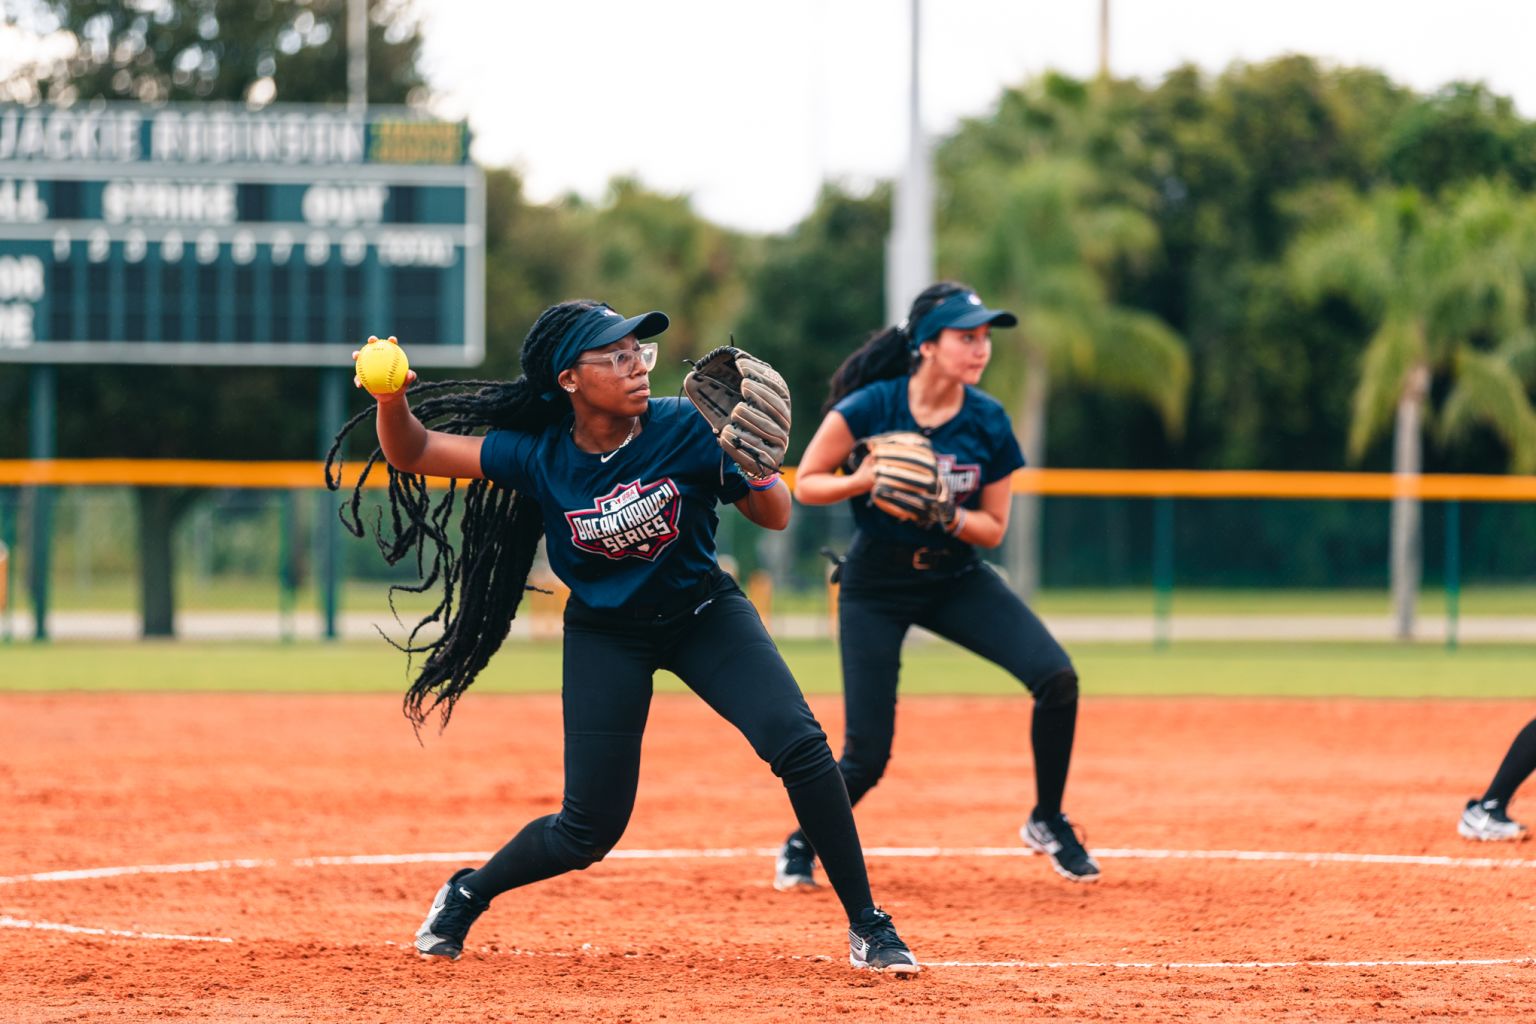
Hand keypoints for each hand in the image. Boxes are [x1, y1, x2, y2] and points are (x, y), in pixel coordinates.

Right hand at [352, 335, 416, 401]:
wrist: (391, 396)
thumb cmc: (400, 386)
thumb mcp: (406, 383)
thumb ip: (410, 378)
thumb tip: (410, 374)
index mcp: (389, 357)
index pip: (391, 346)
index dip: (391, 341)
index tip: (392, 340)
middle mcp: (378, 358)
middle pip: (374, 346)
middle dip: (372, 340)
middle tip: (372, 340)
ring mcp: (368, 366)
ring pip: (361, 358)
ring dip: (357, 355)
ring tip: (356, 356)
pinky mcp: (362, 376)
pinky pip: (358, 377)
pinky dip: (358, 380)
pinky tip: (359, 384)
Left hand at [683, 345, 790, 478]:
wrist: (746, 455)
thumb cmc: (740, 422)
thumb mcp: (738, 402)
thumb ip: (737, 384)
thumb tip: (724, 363)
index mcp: (780, 405)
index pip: (779, 388)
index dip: (762, 375)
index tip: (742, 365)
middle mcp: (784, 423)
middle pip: (778, 408)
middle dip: (760, 394)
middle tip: (743, 386)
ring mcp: (780, 442)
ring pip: (770, 429)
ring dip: (753, 418)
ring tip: (736, 411)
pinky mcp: (771, 460)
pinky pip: (758, 452)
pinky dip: (741, 443)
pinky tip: (725, 434)